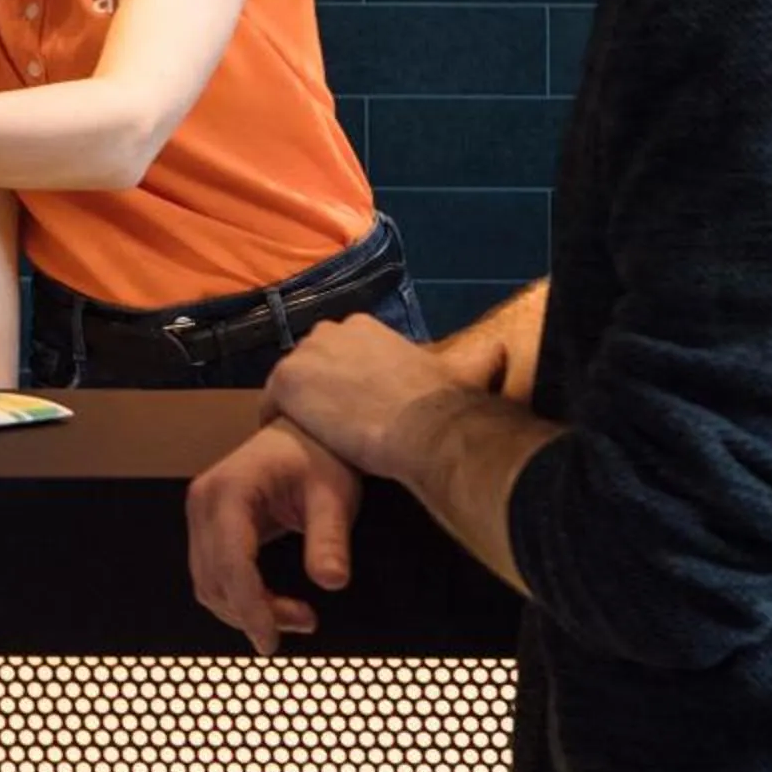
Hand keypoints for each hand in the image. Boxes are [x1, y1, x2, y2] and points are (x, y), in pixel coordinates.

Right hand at [186, 419, 362, 656]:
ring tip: (297, 615)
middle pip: (213, 579)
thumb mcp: (334, 496)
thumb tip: (333, 581)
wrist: (303, 434)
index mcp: (229, 490)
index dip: (250, 607)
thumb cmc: (319, 457)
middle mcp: (204, 502)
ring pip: (209, 584)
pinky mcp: (208, 526)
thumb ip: (330, 539)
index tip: (271, 641)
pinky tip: (274, 603)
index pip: (230, 562)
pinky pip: (214, 574)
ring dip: (246, 610)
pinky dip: (240, 597)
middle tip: (305, 622)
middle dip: (253, 612)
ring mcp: (201, 514)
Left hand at [263, 316, 464, 482]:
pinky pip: (269, 405)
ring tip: (313, 439)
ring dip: (299, 408)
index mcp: (364, 327)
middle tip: (332, 427)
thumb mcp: (457, 372)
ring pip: (290, 384)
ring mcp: (305, 355)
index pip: (338, 353)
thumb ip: (474, 360)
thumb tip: (502, 351)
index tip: (353, 409)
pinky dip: (277, 423)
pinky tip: (294, 444)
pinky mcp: (286, 382)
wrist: (424, 426)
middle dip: (317, 391)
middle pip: (310, 365)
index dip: (342, 383)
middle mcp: (330, 331)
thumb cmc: (443, 404)